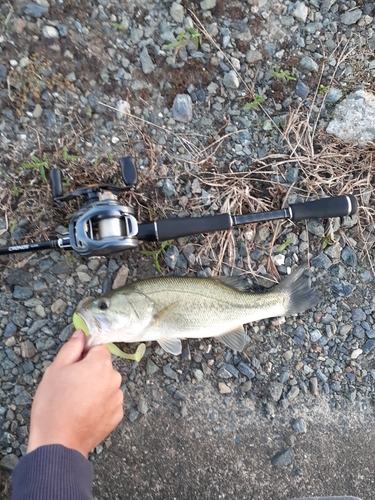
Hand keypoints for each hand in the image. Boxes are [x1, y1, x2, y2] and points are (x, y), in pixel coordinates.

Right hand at [27, 330, 123, 457]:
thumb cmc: (54, 404)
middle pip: (103, 367)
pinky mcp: (117, 416)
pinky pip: (108, 403)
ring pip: (106, 385)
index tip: (73, 365)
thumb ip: (72, 347)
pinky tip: (83, 413)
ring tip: (75, 402)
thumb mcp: (56, 369)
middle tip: (70, 386)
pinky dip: (99, 405)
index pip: (99, 348)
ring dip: (95, 389)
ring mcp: (117, 399)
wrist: (58, 443)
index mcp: (101, 364)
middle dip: (90, 372)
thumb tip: (81, 334)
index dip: (85, 354)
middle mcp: (115, 379)